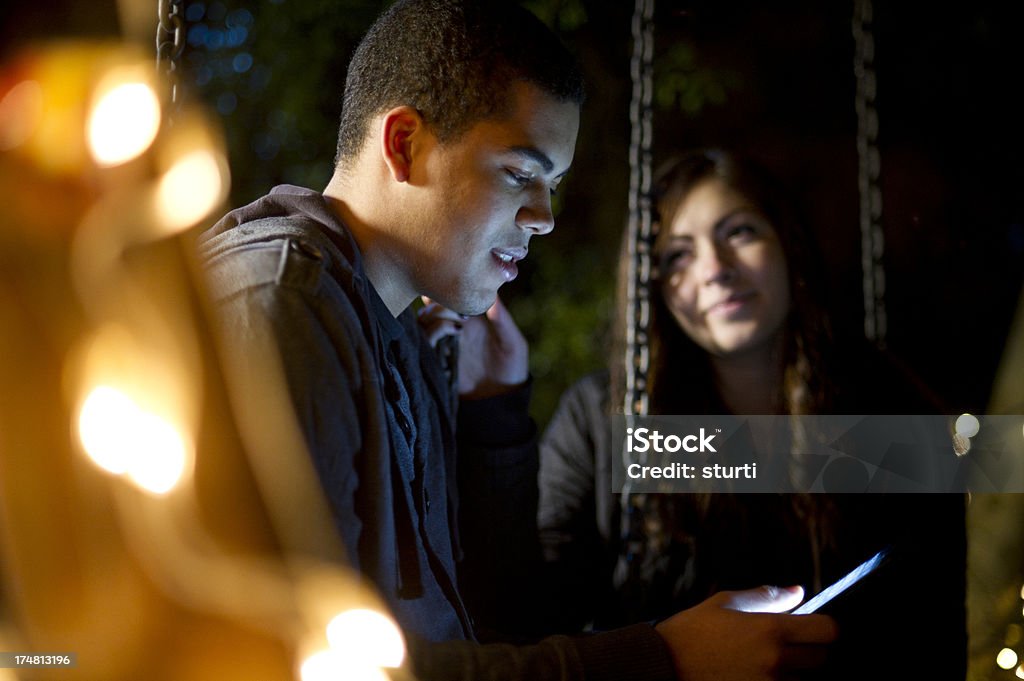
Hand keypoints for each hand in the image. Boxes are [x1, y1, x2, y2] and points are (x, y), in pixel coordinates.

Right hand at [417, 296, 527, 398]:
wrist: (500, 401)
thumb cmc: (512, 370)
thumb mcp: (513, 344)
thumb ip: (503, 320)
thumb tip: (495, 294)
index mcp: (471, 319)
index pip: (451, 296)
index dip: (451, 291)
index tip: (464, 295)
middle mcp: (454, 328)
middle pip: (433, 306)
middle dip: (442, 304)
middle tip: (460, 313)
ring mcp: (444, 343)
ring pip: (424, 321)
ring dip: (436, 318)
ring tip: (457, 327)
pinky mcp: (437, 359)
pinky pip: (423, 341)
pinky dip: (429, 334)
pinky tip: (451, 336)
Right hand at [655, 586, 837, 680]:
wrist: (664, 665)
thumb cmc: (693, 631)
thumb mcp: (726, 603)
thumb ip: (766, 597)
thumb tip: (798, 592)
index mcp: (770, 630)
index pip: (829, 631)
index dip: (824, 626)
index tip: (812, 626)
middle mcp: (776, 661)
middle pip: (823, 658)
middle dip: (810, 650)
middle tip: (788, 645)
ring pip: (805, 680)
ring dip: (796, 672)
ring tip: (768, 662)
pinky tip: (761, 673)